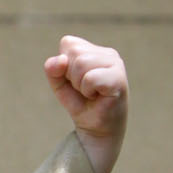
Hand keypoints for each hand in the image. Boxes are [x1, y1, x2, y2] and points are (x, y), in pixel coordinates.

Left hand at [43, 37, 127, 172]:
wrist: (96, 130)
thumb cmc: (81, 105)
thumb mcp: (60, 85)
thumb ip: (53, 70)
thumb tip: (59, 60)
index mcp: (95, 50)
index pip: (68, 43)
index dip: (64, 66)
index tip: (75, 82)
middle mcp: (108, 53)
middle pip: (74, 53)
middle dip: (71, 76)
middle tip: (83, 90)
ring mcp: (116, 64)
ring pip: (81, 64)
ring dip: (79, 84)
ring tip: (90, 94)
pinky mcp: (119, 79)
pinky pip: (90, 78)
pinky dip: (87, 90)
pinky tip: (97, 97)